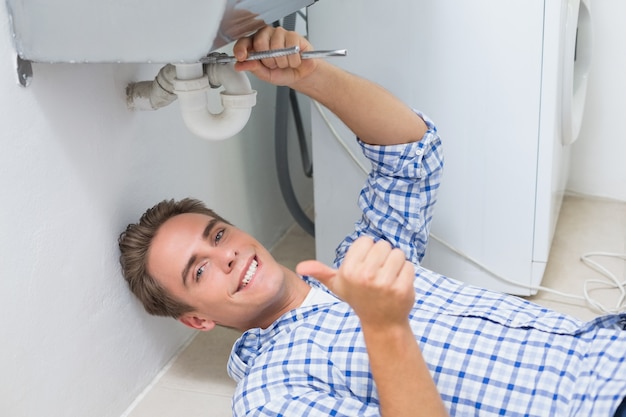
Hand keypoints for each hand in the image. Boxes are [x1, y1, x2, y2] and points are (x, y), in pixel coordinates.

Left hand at [232, 26, 317, 86]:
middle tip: (274, 65)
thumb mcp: (266, 75)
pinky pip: (291, 49)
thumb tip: (240, 65)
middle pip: (260, 42)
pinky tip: (294, 60)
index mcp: (255, 44)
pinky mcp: (293, 35)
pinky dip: (293, 60)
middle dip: (268, 60)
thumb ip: (253, 68)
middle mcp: (266, 35)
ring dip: (282, 62)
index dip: (241, 48)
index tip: (241, 57)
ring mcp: (280, 33)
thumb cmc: (283, 72)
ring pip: (276, 47)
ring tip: (285, 63)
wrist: (300, 75)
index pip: (244, 42)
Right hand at [297, 236, 415, 329]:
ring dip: (396, 264)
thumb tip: (301, 268)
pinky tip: (397, 284)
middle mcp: (365, 276)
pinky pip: (409, 266)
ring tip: (387, 278)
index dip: (367, 252)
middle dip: (382, 257)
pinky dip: (406, 273)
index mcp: (349, 270)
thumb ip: (320, 272)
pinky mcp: (402, 288)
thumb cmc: (360, 299)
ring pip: (398, 253)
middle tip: (377, 274)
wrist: (381, 322)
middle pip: (383, 245)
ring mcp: (385, 283)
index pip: (366, 241)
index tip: (364, 266)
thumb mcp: (337, 285)